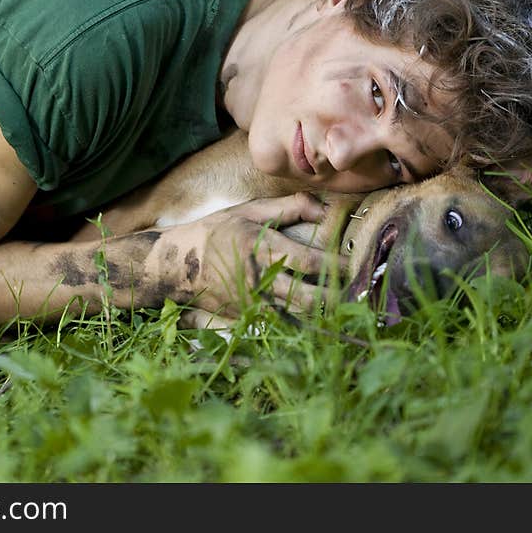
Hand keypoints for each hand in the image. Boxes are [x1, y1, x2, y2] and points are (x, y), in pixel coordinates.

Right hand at [156, 192, 340, 318]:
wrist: (178, 265)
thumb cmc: (217, 232)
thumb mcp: (249, 212)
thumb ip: (289, 208)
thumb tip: (324, 209)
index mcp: (260, 247)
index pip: (305, 261)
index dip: (333, 265)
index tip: (351, 265)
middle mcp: (257, 278)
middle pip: (304, 297)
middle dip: (333, 298)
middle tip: (354, 294)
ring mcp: (251, 302)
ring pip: (295, 316)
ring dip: (320, 315)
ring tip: (342, 309)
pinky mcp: (245, 316)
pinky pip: (278, 324)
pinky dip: (299, 324)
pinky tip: (316, 321)